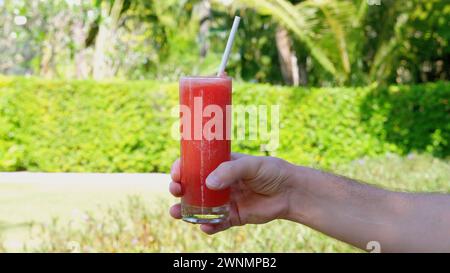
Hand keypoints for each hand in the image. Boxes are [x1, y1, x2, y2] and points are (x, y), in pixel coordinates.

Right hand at [169, 153, 293, 233]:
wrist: (290, 192)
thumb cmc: (272, 171)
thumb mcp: (251, 165)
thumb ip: (230, 171)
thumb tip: (209, 184)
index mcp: (221, 165)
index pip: (196, 165)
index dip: (183, 168)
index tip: (177, 172)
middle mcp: (220, 183)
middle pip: (193, 186)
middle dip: (179, 189)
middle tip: (175, 190)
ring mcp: (225, 200)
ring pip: (200, 207)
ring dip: (185, 210)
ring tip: (176, 213)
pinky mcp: (233, 216)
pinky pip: (216, 223)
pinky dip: (208, 226)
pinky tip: (205, 226)